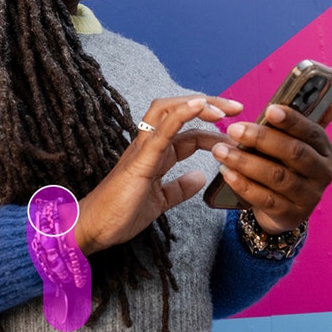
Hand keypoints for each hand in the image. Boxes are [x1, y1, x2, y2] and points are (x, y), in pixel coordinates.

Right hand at [75, 96, 243, 255]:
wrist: (94, 227)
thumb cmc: (119, 214)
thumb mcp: (159, 201)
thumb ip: (179, 188)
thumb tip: (199, 178)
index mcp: (154, 154)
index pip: (187, 132)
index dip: (212, 129)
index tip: (236, 135)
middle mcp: (148, 145)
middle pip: (178, 110)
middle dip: (209, 104)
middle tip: (237, 108)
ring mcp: (143, 149)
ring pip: (168, 110)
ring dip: (197, 103)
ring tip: (223, 107)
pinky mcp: (140, 160)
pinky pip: (161, 130)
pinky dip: (180, 114)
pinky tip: (199, 106)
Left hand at [211, 89, 331, 233]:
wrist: (284, 207)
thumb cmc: (287, 165)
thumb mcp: (300, 142)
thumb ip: (312, 117)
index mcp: (325, 149)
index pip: (311, 131)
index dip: (292, 120)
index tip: (269, 109)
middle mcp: (322, 173)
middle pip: (294, 153)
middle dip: (261, 139)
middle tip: (233, 129)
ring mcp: (308, 196)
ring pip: (277, 177)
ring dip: (245, 162)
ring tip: (220, 151)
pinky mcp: (291, 215)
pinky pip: (265, 199)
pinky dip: (244, 185)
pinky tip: (226, 173)